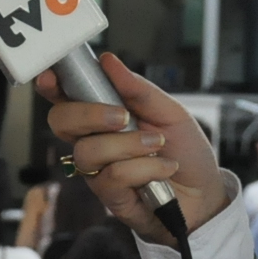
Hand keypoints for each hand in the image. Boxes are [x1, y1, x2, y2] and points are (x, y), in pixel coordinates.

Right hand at [35, 52, 226, 243]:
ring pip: (88, 151)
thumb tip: (108, 61)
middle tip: (123, 116)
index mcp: (103, 115)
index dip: (52, 85)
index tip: (51, 76)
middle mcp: (94, 141)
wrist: (206, 194)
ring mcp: (98, 171)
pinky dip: (146, 167)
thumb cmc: (185, 151)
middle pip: (61, 122)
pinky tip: (165, 169)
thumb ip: (138, 89)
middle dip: (89, 114)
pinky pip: (113, 176)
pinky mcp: (109, 197)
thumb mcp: (170, 112)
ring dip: (128, 144)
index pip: (66, 97)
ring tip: (158, 145)